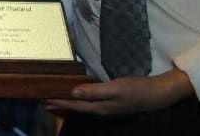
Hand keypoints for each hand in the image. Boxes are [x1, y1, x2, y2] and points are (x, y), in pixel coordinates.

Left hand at [44, 68, 194, 117]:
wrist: (157, 94)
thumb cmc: (136, 90)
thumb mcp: (115, 89)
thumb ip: (94, 91)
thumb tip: (73, 93)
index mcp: (98, 108)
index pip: (73, 105)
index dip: (57, 102)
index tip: (42, 99)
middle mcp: (100, 110)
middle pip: (75, 108)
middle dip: (58, 105)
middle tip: (42, 100)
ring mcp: (106, 108)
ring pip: (81, 106)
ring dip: (67, 103)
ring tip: (54, 100)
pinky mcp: (110, 103)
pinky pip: (89, 103)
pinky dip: (78, 100)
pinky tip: (77, 95)